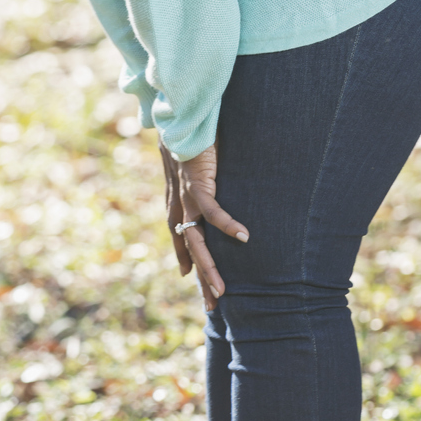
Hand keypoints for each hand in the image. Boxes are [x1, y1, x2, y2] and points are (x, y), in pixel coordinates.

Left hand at [162, 144, 248, 309]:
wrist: (178, 116)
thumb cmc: (192, 138)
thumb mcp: (198, 166)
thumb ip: (206, 182)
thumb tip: (219, 186)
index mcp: (177, 200)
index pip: (182, 237)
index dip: (186, 259)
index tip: (191, 279)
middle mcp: (178, 203)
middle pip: (189, 248)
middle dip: (200, 277)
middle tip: (213, 304)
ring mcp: (186, 195)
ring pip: (197, 239)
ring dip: (209, 266)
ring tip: (222, 289)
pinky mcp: (197, 182)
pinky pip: (212, 211)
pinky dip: (227, 225)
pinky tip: (243, 238)